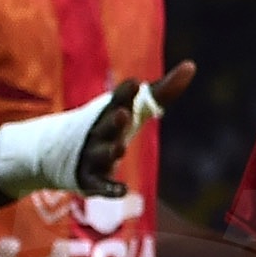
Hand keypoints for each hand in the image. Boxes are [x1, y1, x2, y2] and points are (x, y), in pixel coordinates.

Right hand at [77, 61, 192, 197]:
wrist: (64, 152)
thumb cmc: (111, 125)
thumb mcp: (135, 108)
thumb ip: (163, 91)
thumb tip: (192, 65)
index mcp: (111, 112)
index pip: (118, 99)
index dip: (125, 93)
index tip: (135, 83)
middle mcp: (99, 132)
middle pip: (107, 126)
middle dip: (114, 120)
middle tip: (123, 114)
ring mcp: (92, 156)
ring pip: (101, 154)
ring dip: (110, 151)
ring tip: (120, 148)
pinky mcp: (90, 180)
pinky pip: (100, 186)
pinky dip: (111, 189)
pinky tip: (124, 191)